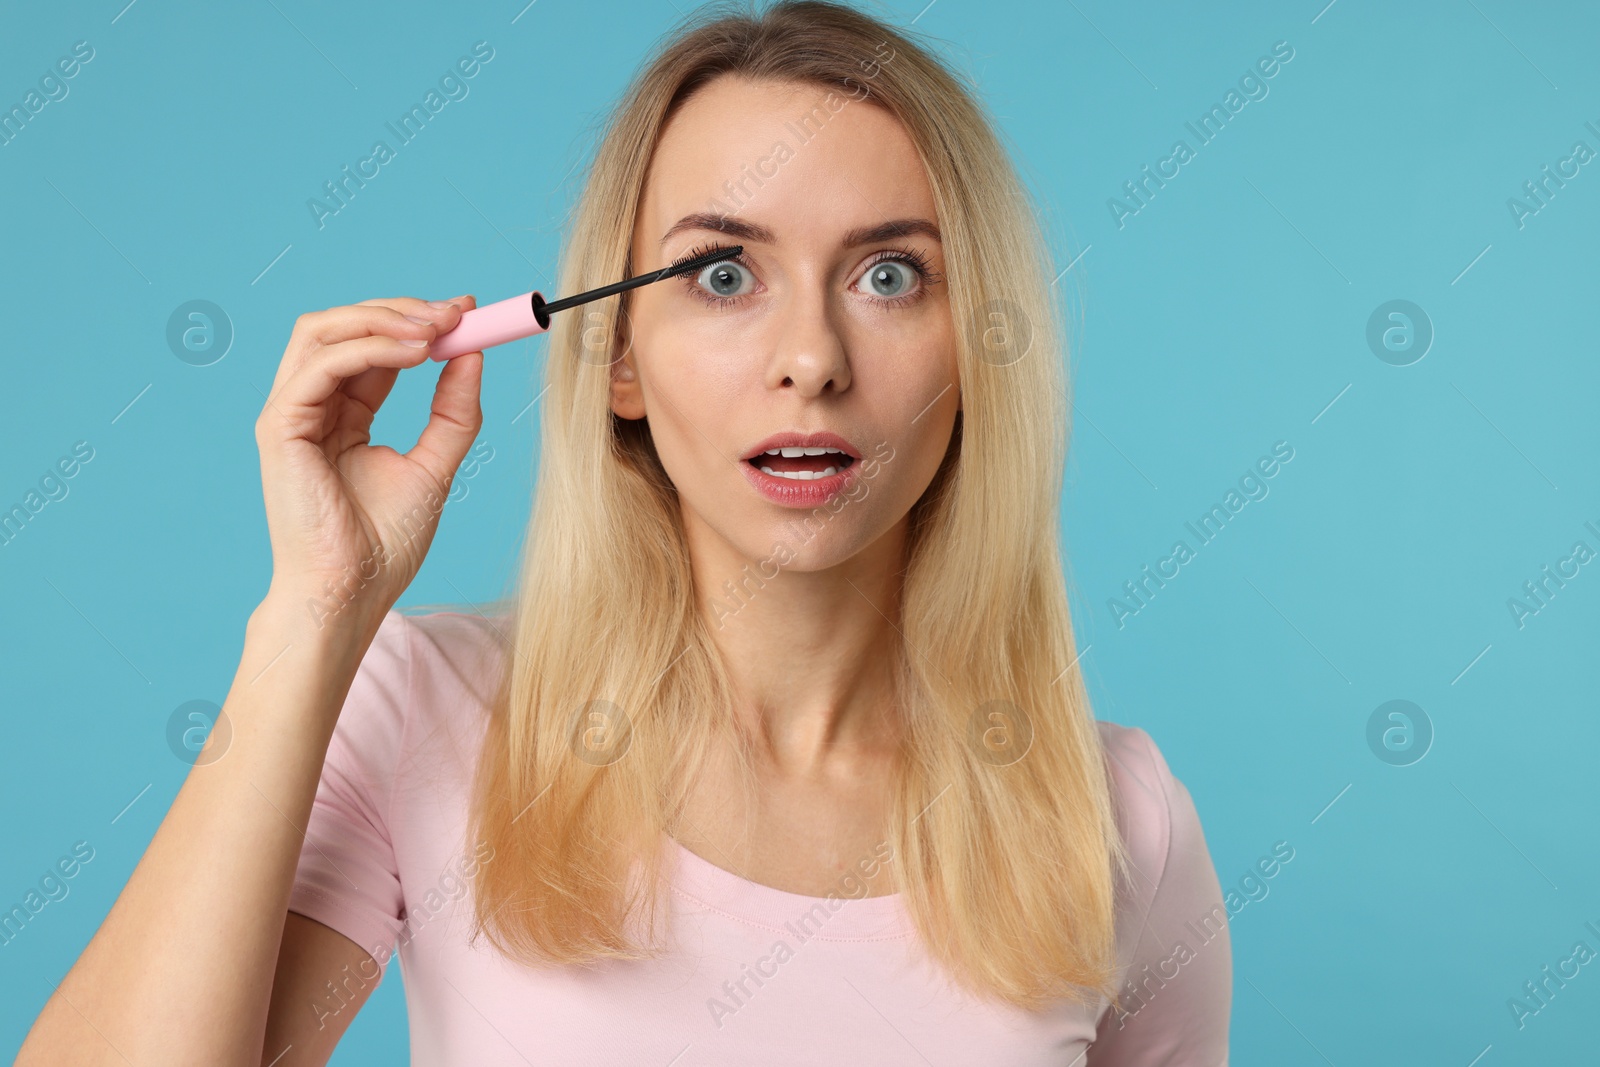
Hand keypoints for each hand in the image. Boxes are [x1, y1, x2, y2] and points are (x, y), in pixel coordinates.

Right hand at [253, 295, 481, 629]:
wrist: (351, 593)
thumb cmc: (383, 545)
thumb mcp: (435, 466)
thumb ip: (453, 412)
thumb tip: (472, 355)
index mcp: (343, 416)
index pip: (375, 347)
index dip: (417, 321)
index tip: (468, 311)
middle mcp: (312, 407)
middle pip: (343, 326)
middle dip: (403, 310)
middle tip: (458, 311)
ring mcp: (290, 414)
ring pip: (322, 331)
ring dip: (384, 318)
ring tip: (437, 327)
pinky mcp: (280, 426)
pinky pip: (322, 365)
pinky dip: (370, 348)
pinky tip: (415, 353)